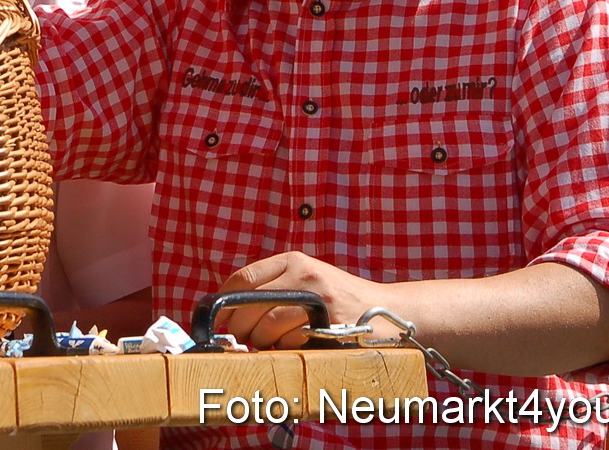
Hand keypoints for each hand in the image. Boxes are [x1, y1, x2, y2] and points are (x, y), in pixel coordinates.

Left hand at [213, 251, 405, 349]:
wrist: (391, 310)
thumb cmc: (340, 299)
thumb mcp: (307, 279)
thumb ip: (272, 286)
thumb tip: (229, 310)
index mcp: (292, 260)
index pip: (242, 278)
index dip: (223, 302)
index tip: (217, 320)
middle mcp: (304, 274)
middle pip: (250, 304)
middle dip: (240, 327)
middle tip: (243, 339)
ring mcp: (318, 298)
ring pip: (268, 324)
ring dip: (262, 341)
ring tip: (271, 344)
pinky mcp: (331, 323)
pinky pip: (293, 341)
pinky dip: (287, 349)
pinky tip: (294, 347)